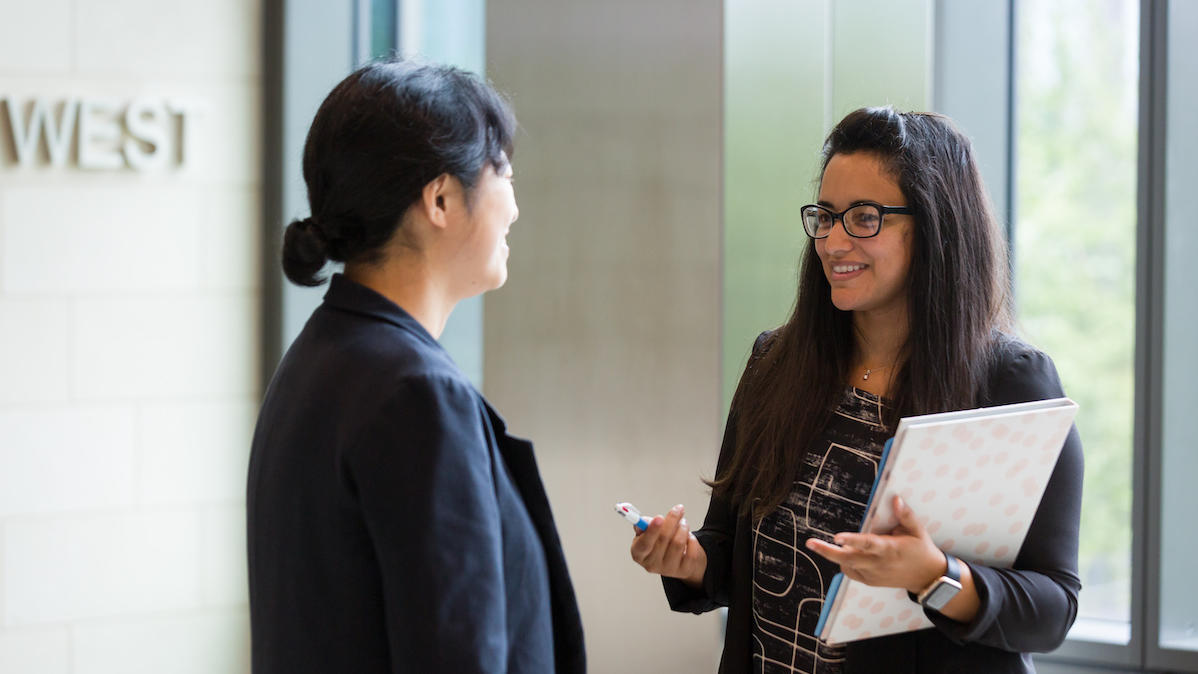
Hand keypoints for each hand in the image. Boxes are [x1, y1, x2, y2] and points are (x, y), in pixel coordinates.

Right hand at [629, 504, 706, 588]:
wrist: (679, 559)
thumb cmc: (662, 543)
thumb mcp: (650, 532)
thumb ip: (645, 525)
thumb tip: (644, 521)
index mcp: (639, 553)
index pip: (644, 543)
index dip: (651, 530)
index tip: (659, 517)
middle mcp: (651, 564)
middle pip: (663, 539)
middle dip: (672, 520)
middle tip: (678, 509)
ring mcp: (668, 569)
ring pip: (678, 542)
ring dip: (683, 528)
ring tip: (683, 524)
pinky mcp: (683, 571)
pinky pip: (691, 550)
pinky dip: (692, 539)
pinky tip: (689, 538)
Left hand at [805, 495, 944, 593]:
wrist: (927, 578)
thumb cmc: (921, 550)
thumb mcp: (918, 531)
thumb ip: (906, 515)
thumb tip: (896, 499)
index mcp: (890, 549)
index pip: (868, 544)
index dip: (852, 541)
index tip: (836, 537)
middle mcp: (879, 563)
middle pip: (849, 559)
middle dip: (828, 551)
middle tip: (810, 543)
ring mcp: (874, 575)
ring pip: (847, 566)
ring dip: (834, 555)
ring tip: (820, 544)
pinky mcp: (871, 581)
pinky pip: (851, 572)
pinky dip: (844, 563)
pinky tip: (844, 553)